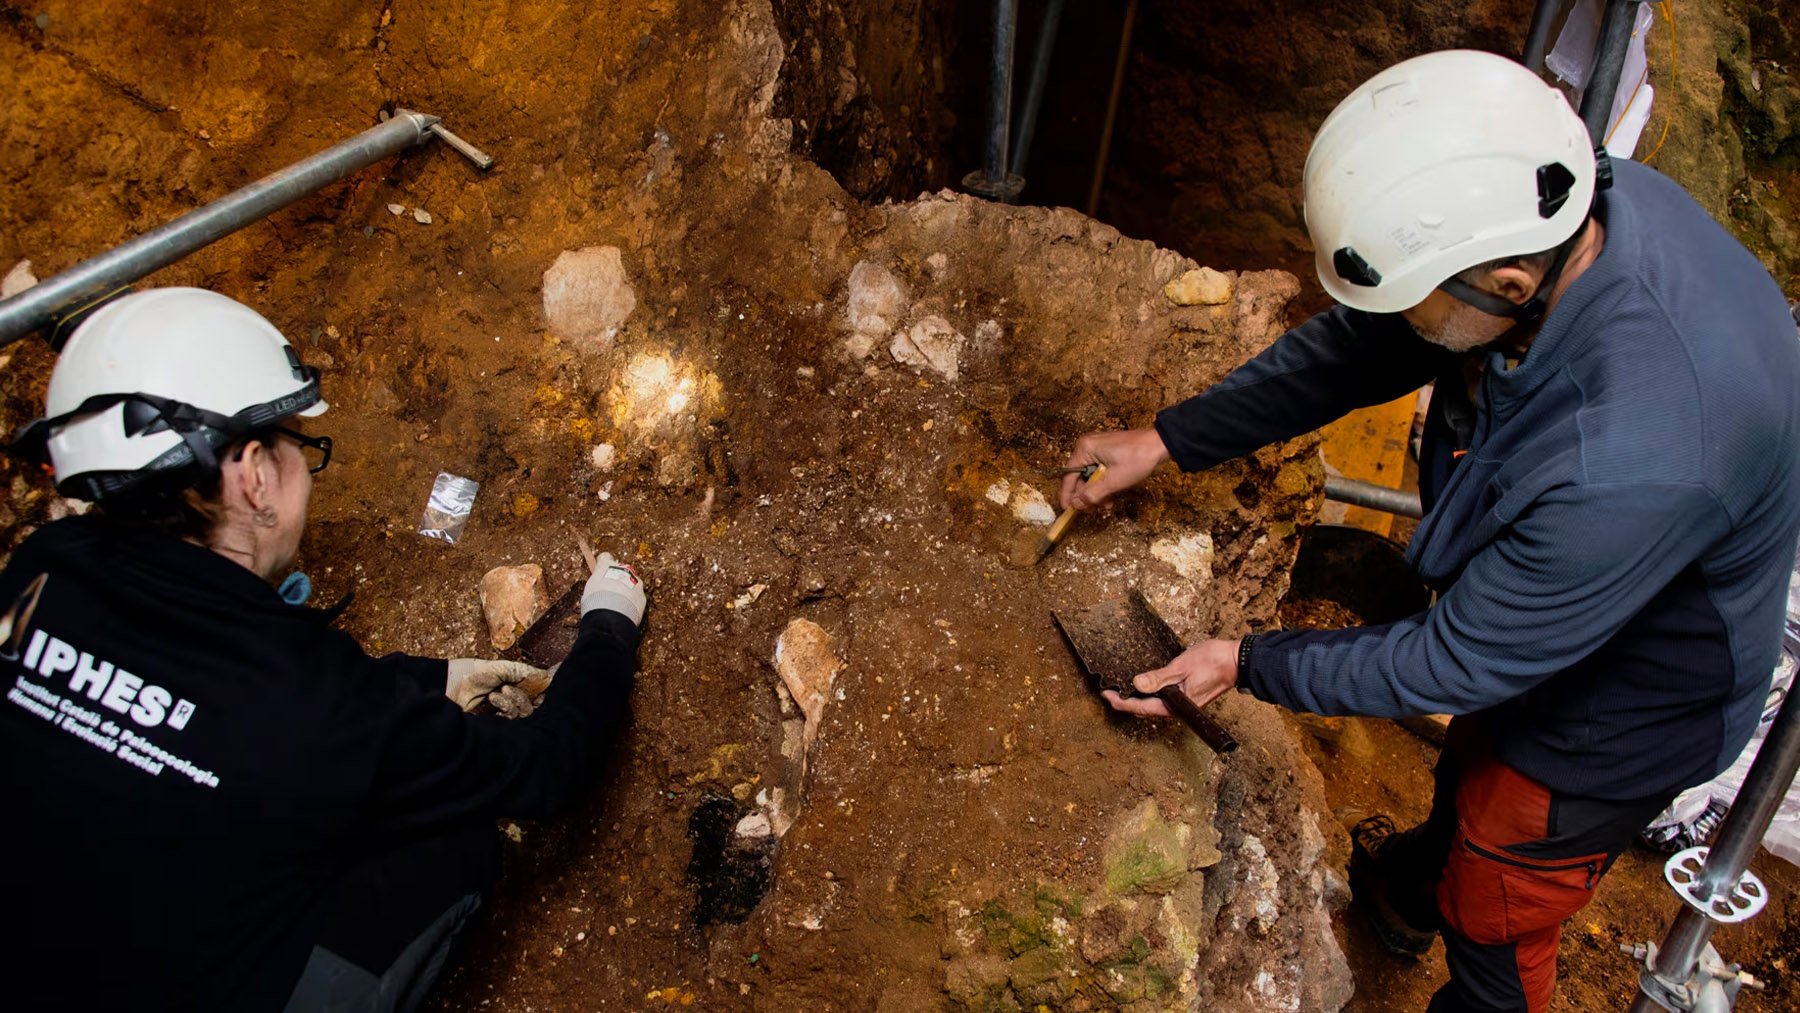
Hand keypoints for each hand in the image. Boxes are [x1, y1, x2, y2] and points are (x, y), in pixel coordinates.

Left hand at [446, 658, 550, 717]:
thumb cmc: (471, 674)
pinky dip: (506, 708)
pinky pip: (513, 719)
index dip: (540, 692)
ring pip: (525, 713)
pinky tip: (493, 700)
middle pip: (533, 706)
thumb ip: (525, 671)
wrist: (449, 685)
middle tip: (508, 688)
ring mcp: (502, 714)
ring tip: (496, 693)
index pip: (535, 694)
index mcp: (512, 687)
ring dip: (513, 700)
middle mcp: (510, 701)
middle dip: (523, 696)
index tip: (539, 688)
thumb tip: (548, 675)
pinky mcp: (496, 725)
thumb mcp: (502, 667)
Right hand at [581, 551, 646, 625]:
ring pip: (631, 583)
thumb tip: (594, 590)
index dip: (603, 565)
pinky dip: (632, 603)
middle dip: (617, 579)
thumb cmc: (595, 600)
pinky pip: (637, 597)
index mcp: (607, 565)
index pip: (605, 557)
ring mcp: (636, 582)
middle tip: (609, 592)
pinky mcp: (642, 595)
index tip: (601, 572)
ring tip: (617, 604)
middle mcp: (624, 569)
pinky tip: (624, 611)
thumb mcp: (589, 589)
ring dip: (626, 591)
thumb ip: (595, 585)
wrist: (611, 614)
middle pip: (621, 570)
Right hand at [1059, 428, 1171, 510]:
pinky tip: (1111, 494)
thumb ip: (1092, 494)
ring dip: (1096, 492)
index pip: (1068, 475)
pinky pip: (1098, 470)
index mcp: (1085, 448)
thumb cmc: (1138, 458)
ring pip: (1089, 475)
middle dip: (1086, 495)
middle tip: (1094, 509)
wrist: (1160, 444)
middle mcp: (1088, 446)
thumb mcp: (1114, 481)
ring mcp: (1097, 447)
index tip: (1068, 509)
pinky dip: (1103, 483)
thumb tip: (1076, 504)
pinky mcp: (1107, 451)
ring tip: (1107, 504)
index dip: (1068, 494)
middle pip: (1079, 476)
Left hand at [1102, 639, 1238, 717]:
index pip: (1141, 708)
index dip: (1121, 702)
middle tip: (1108, 692)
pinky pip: (1162, 698)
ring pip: (1153, 705)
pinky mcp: (1186, 696)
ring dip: (1136, 698)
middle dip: (1125, 702)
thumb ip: (1158, 678)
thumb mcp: (1181, 668)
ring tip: (1121, 689)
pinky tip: (1143, 684)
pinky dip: (1149, 693)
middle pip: (1145, 709)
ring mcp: (1182, 703)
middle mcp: (1177, 709)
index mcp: (1175, 706)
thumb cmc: (1212, 662)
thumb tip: (1136, 684)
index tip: (1106, 695)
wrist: (1237, 661)